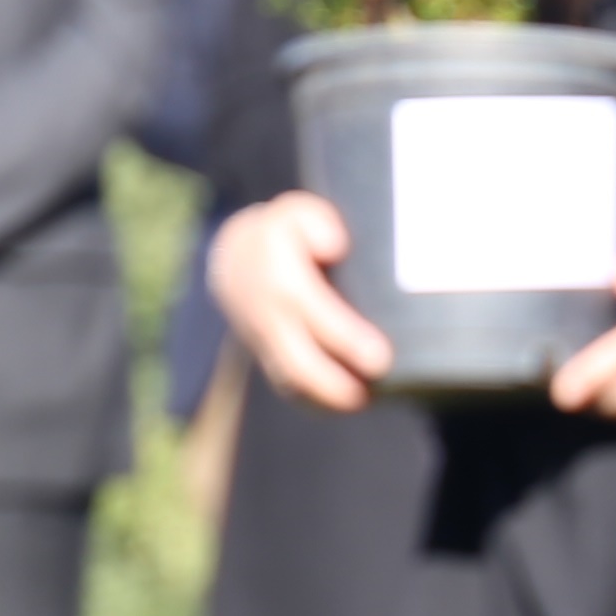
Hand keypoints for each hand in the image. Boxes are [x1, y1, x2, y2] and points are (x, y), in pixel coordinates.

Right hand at [210, 192, 392, 412]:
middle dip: (332, 382)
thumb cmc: (282, 234)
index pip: (310, 308)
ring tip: (363, 401)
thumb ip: (314, 221)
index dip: (344, 336)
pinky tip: (346, 404)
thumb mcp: (295, 212)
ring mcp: (264, 339)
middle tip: (368, 393)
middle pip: (296, 358)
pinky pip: (288, 385)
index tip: (380, 358)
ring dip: (324, 397)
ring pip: (289, 378)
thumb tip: (334, 246)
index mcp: (277, 274)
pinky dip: (315, 401)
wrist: (235, 259)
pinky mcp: (268, 355)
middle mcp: (266, 313)